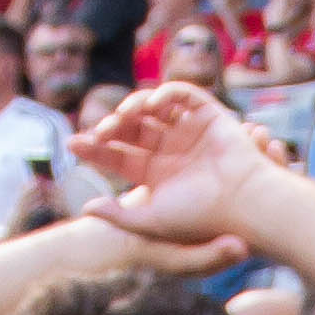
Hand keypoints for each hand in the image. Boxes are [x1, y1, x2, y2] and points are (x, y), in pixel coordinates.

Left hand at [78, 78, 279, 245]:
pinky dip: (165, 93)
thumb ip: (119, 216)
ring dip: (134, 107)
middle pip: (130, 129)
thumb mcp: (151, 220)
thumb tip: (86, 208)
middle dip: (111, 127)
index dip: (94, 149)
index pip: (117, 156)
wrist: (242, 205)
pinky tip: (151, 104)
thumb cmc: (200, 217)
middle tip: (99, 132)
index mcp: (155, 174)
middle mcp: (169, 150)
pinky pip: (181, 94)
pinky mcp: (207, 114)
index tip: (72, 145)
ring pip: (151, 108)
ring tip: (123, 117)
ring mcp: (187, 130)